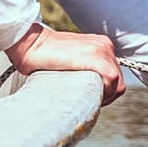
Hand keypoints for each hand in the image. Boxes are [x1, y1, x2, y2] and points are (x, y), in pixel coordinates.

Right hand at [5, 25, 124, 104]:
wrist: (29, 43)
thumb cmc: (42, 57)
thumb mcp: (70, 60)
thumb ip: (81, 70)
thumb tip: (84, 91)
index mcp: (100, 45)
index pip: (114, 74)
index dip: (105, 91)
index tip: (89, 98)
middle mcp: (105, 45)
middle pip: (118, 80)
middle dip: (106, 96)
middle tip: (88, 102)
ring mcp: (101, 49)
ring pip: (117, 83)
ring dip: (105, 97)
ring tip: (87, 102)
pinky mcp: (94, 57)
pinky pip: (112, 80)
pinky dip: (106, 93)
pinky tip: (90, 98)